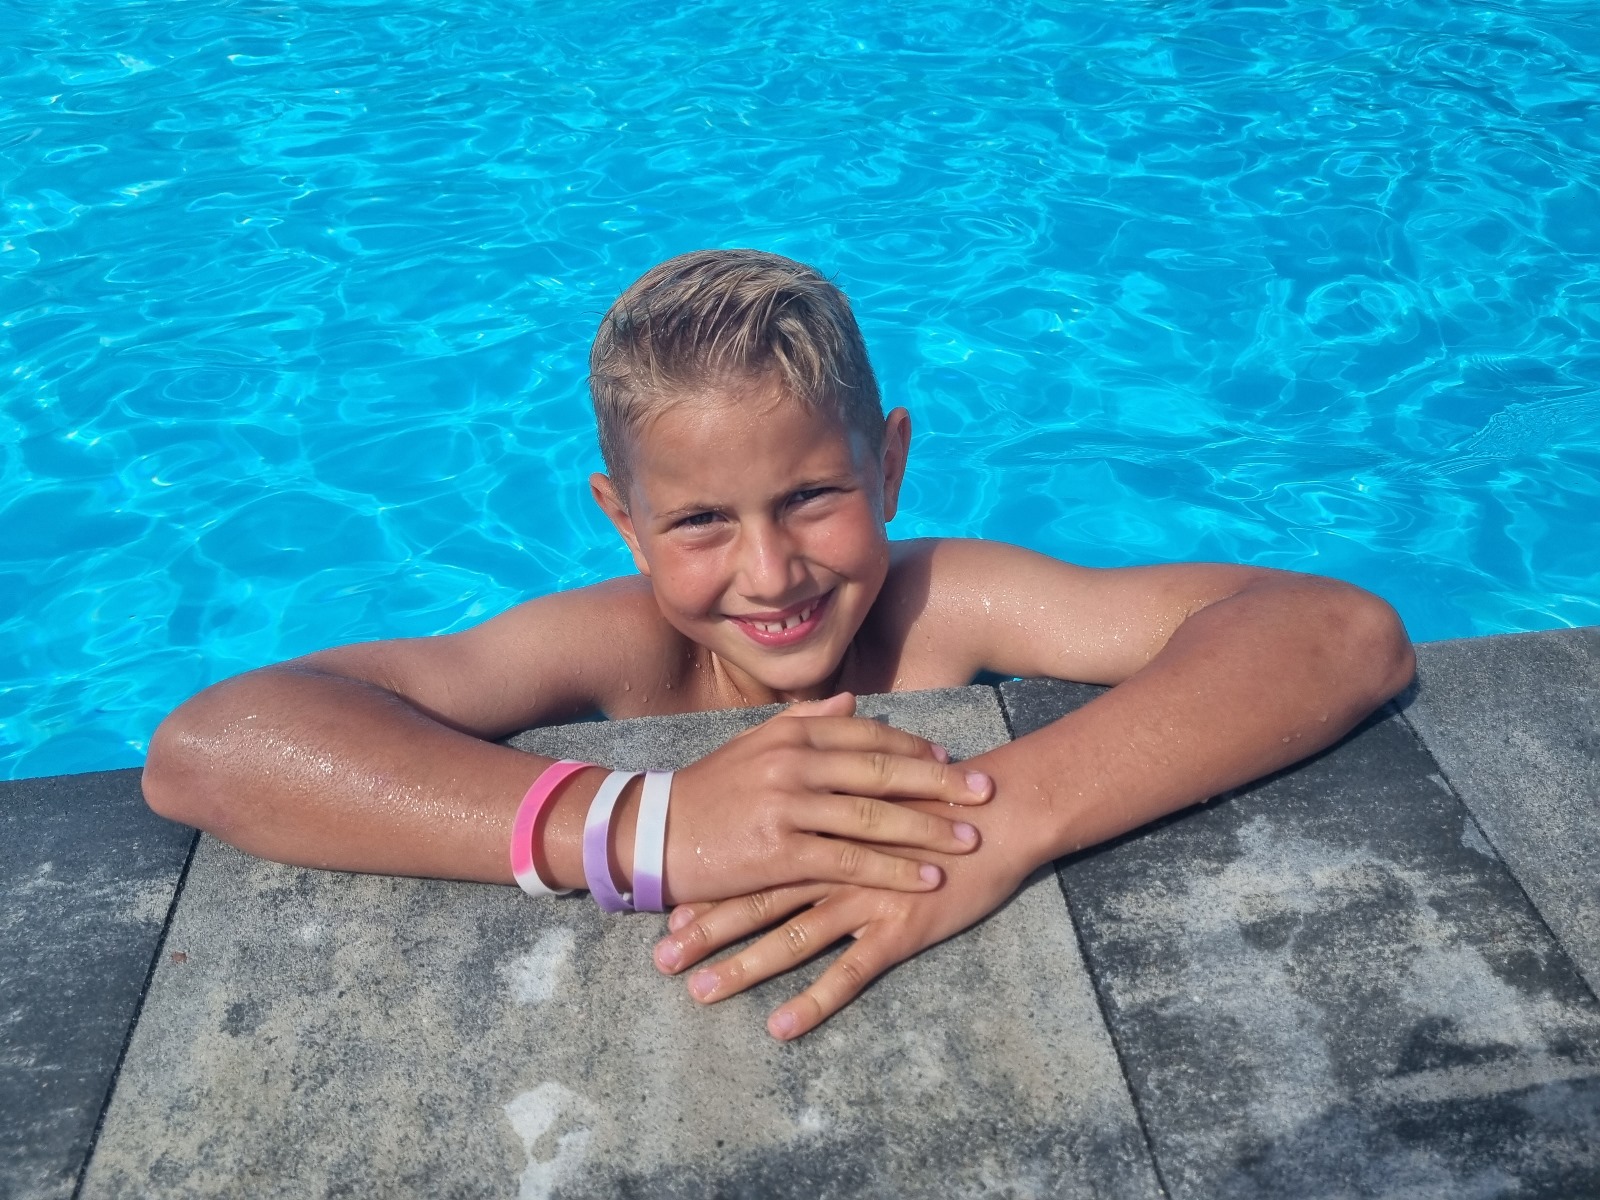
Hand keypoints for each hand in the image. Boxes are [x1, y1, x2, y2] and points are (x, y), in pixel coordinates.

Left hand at [651, 784, 1035, 1038]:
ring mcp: (863, 897)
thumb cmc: (939, 801)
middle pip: (757, 899)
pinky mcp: (898, 928)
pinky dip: (814, 1001)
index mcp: (822, 826)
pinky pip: (849, 971)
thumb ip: (836, 787)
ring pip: (791, 936)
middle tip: (661, 960)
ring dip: (743, 968)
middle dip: (706, 931)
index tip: (666, 911)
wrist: (999, 814)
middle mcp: (833, 863)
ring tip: (701, 993)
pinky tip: (780, 1028)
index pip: (756, 860)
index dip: (711, 887)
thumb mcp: (880, 786)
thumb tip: (802, 794)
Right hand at [659, 692, 994, 904]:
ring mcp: (787, 806)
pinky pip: (850, 862)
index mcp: (790, 733)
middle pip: (882, 770)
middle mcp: (793, 762)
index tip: (952, 757)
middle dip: (939, 781)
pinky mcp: (780, 852)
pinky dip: (893, 871)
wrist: (651, 834)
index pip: (866, 734)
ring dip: (927, 829)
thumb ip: (804, 719)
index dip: (914, 746)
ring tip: (969, 838)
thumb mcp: (753, 745)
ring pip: (873, 817)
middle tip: (985, 790)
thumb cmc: (707, 792)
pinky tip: (926, 880)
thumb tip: (852, 700)